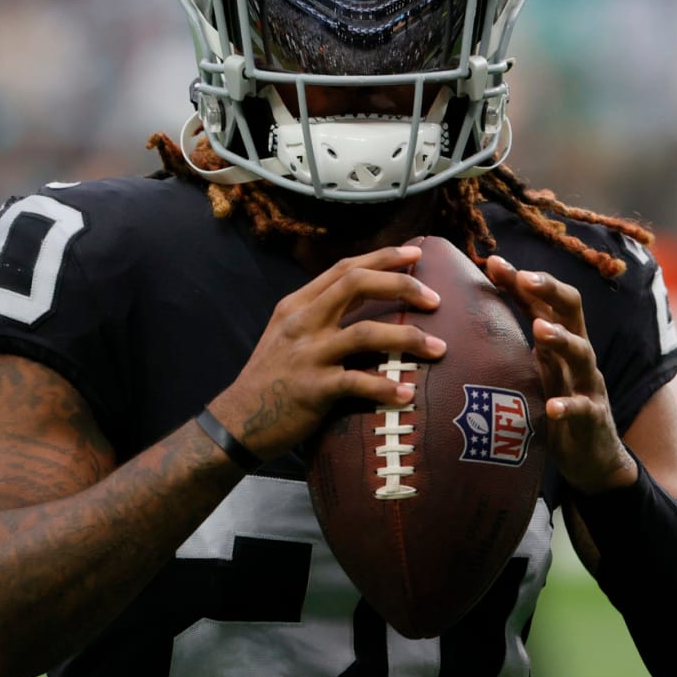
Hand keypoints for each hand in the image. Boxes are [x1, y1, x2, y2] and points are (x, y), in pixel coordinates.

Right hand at [210, 245, 444, 461]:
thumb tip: (366, 300)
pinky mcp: (313, 388)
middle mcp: (302, 322)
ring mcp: (308, 354)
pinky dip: (386, 387)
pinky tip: (406, 394)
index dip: (383, 257)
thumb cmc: (271, 378)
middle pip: (357, 284)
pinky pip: (358, 382)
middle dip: (402, 285)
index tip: (415, 254)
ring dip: (408, 338)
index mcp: (298, 305)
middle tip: (436, 298)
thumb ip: (321, 314)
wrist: (237, 422)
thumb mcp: (288, 334)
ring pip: (366, 332)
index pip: (344, 268)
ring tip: (439, 347)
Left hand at [486, 257, 637, 494]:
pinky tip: (554, 407)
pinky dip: (568, 406)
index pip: (544, 300)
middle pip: (572, 311)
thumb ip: (516, 340)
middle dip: (551, 290)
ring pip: (582, 353)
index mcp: (561, 341)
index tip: (494, 262)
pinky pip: (583, 409)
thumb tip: (478, 309)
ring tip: (540, 331)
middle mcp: (578, 356)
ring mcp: (588, 385)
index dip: (522, 280)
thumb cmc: (557, 404)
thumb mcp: (537, 368)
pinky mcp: (593, 419)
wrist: (594, 459)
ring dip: (562, 339)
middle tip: (525, 277)